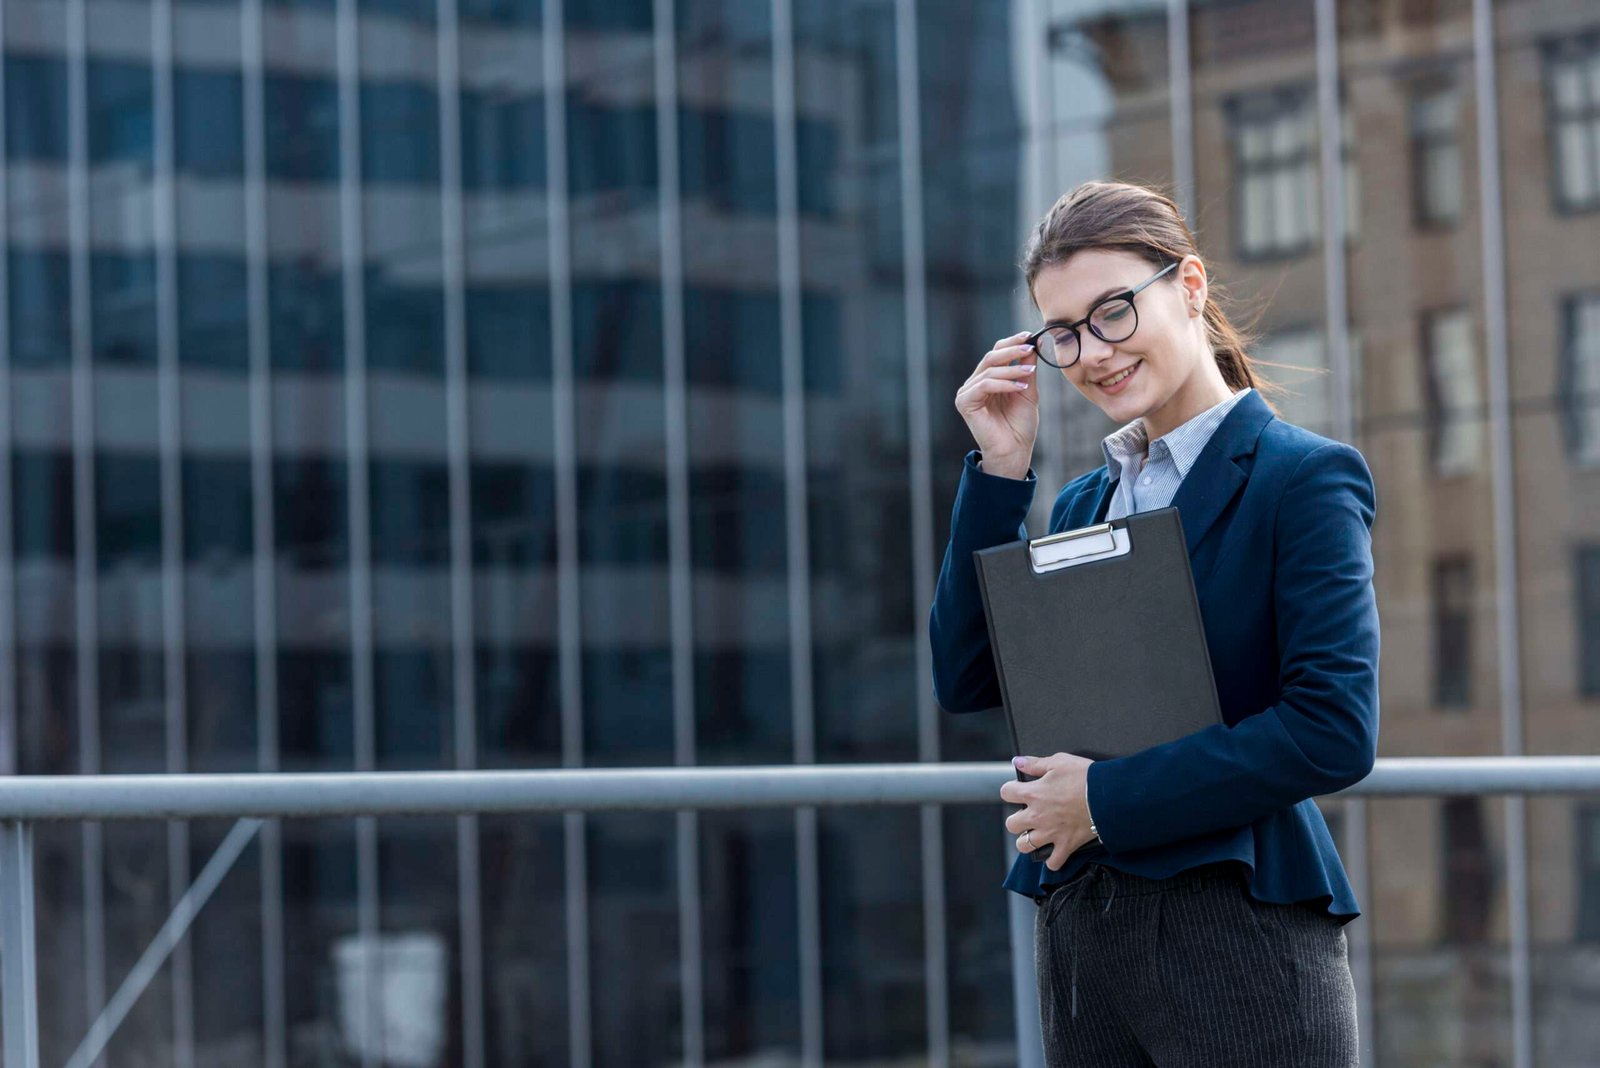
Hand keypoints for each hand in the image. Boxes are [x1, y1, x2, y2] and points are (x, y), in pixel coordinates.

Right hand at [955, 331, 1039, 477]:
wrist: (1015, 451)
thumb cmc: (1020, 426)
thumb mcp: (1027, 390)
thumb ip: (1026, 368)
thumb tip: (1034, 342)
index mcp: (987, 380)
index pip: (995, 353)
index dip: (1011, 342)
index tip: (1029, 335)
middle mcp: (974, 384)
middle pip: (990, 357)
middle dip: (1012, 350)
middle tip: (1030, 347)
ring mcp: (967, 393)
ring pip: (989, 370)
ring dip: (1012, 369)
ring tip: (1030, 373)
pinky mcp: (965, 403)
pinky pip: (985, 385)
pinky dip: (1004, 384)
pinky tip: (1020, 387)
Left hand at [1001, 752, 1096, 871]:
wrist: (1109, 796)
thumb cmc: (1086, 777)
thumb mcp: (1060, 762)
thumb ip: (1036, 763)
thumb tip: (1018, 762)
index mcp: (1033, 793)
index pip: (1006, 793)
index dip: (1011, 790)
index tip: (1018, 791)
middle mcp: (1037, 815)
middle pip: (1011, 824)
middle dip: (1017, 820)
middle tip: (1028, 815)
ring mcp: (1050, 833)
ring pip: (1024, 845)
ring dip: (1028, 841)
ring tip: (1036, 834)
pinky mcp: (1066, 845)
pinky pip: (1053, 862)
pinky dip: (1053, 860)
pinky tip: (1055, 852)